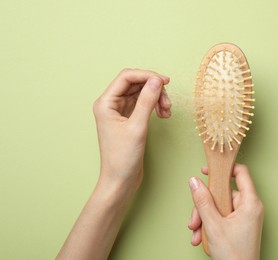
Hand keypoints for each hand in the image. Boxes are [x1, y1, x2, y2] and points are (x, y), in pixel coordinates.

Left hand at [93, 68, 170, 192]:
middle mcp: (111, 104)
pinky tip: (163, 114)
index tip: (165, 82)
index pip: (127, 77)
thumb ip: (147, 101)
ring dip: (156, 98)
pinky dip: (154, 106)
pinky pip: (143, 104)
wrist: (120, 181)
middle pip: (135, 84)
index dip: (147, 76)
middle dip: (154, 90)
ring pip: (141, 93)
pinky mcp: (128, 119)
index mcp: (105, 103)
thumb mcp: (137, 127)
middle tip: (168, 103)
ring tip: (167, 111)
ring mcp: (120, 112)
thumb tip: (157, 80)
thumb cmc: (122, 158)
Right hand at [188, 164, 263, 259]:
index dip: (223, 169)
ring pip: (219, 207)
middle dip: (205, 206)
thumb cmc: (235, 256)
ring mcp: (244, 217)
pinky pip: (221, 217)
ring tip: (197, 233)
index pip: (240, 173)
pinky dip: (210, 225)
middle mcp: (250, 208)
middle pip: (223, 194)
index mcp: (250, 203)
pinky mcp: (239, 226)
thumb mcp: (213, 225)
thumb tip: (194, 182)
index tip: (207, 170)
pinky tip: (202, 237)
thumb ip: (203, 201)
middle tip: (195, 220)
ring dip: (204, 219)